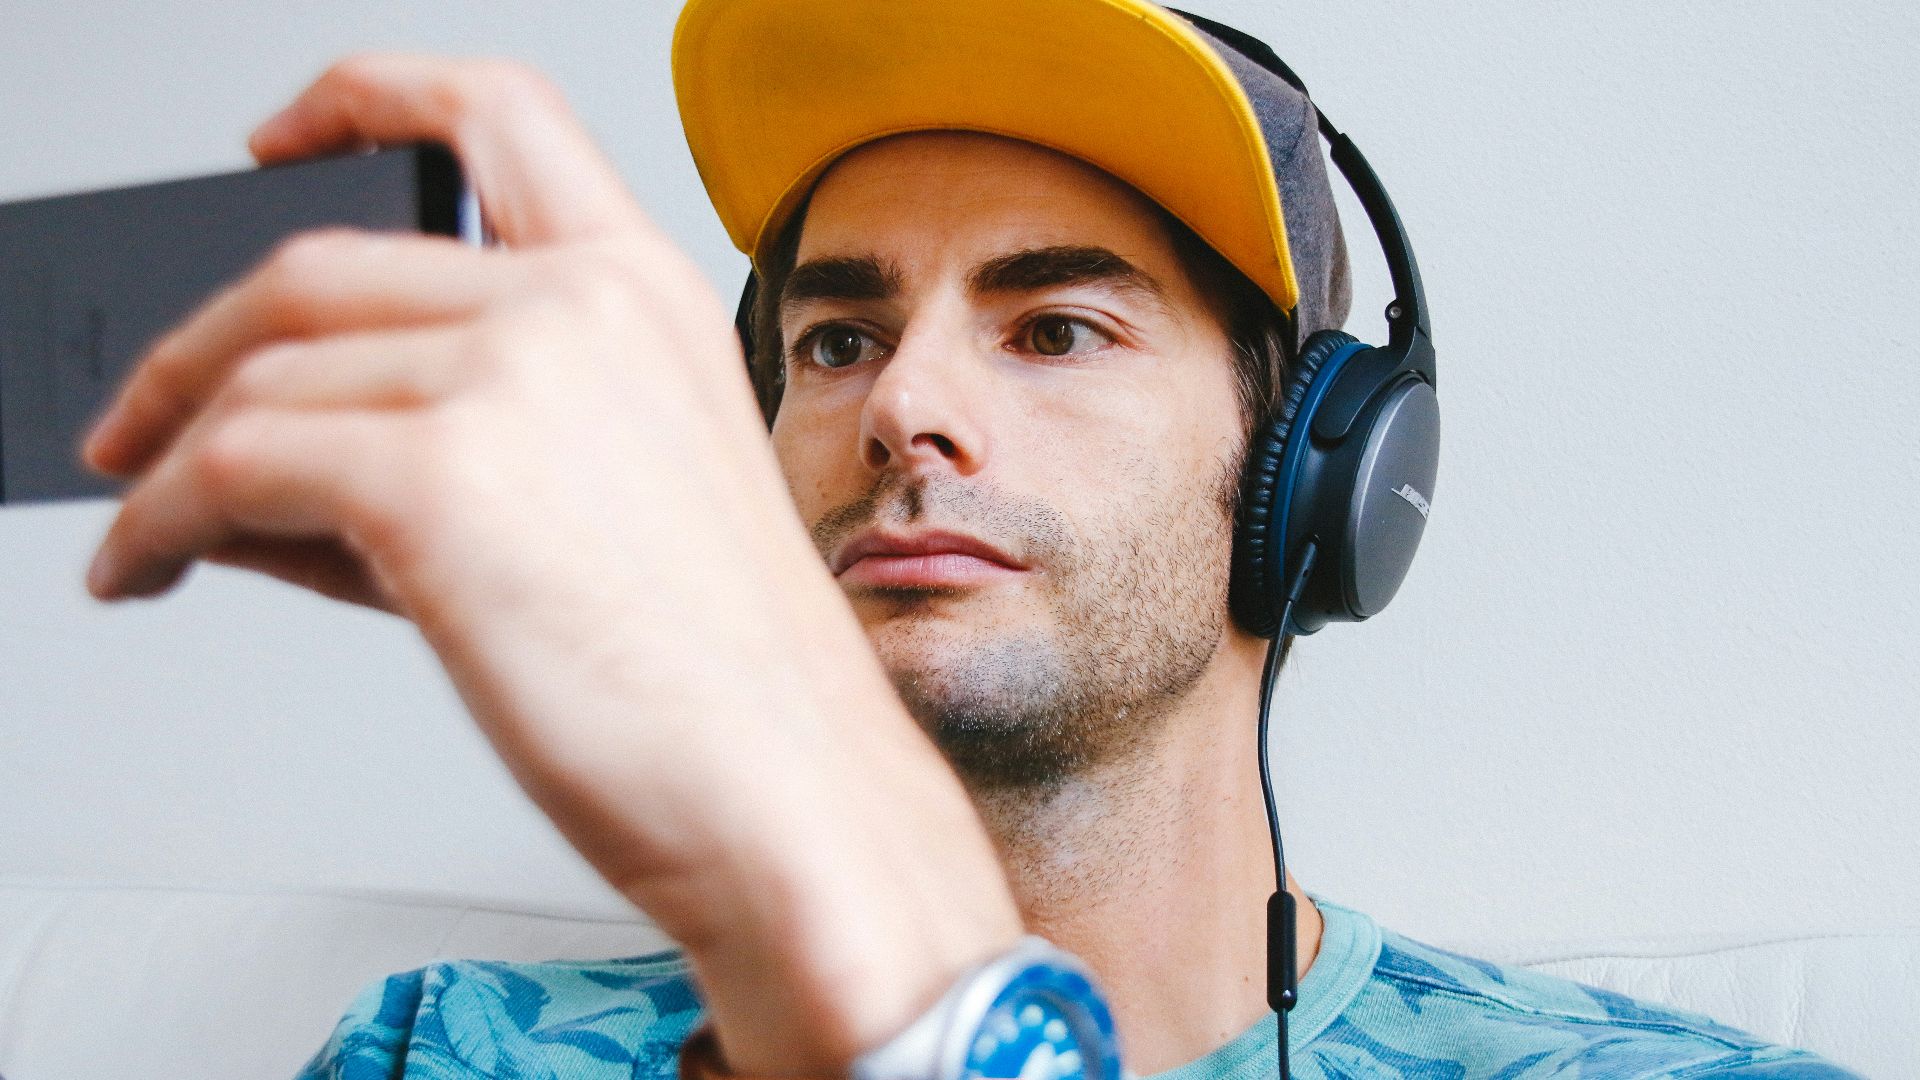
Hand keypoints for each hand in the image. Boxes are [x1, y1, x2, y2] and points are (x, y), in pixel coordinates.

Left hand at [82, 54, 1020, 1072]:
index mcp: (646, 295)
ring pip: (263, 374)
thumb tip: (268, 451)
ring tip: (154, 527)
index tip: (282, 140)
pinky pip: (230, 468)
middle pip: (318, 264)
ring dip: (171, 452)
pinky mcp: (434, 476)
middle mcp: (581, 306)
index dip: (364, 97)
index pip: (492, 114)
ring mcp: (511, 376)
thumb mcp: (611, 507)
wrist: (784, 793)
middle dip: (198, 346)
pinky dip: (160, 517)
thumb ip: (454, 440)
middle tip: (143, 420)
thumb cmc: (728, 681)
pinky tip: (154, 562)